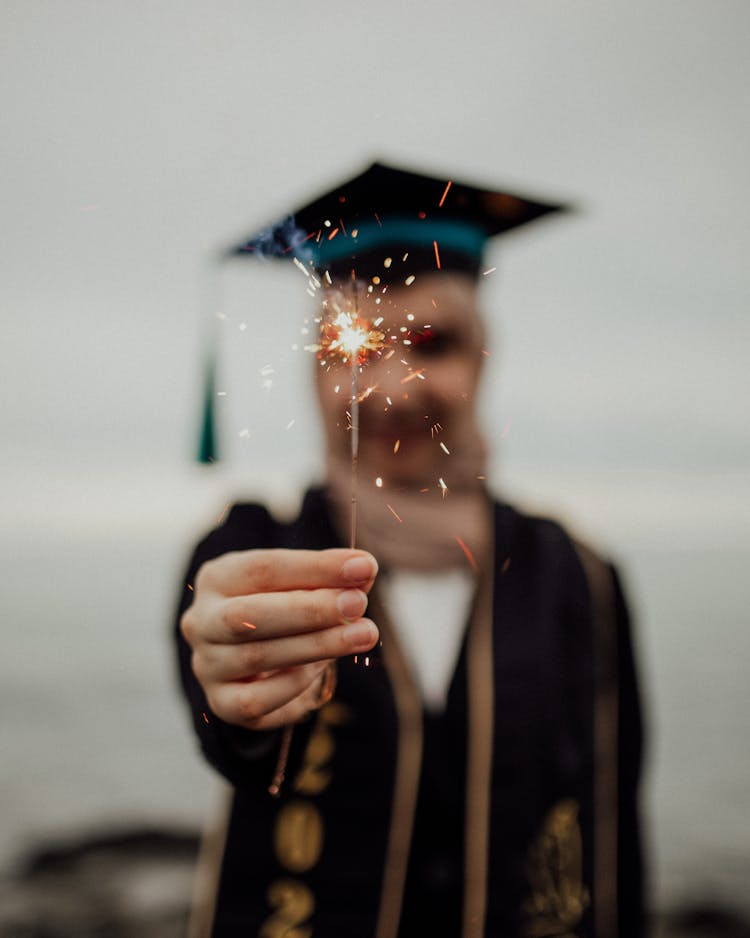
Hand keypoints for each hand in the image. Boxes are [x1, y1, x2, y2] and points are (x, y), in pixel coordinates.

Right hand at [180, 548, 378, 730]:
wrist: (252, 659)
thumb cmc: (281, 608)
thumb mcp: (300, 584)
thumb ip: (330, 578)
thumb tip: (363, 570)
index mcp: (217, 578)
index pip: (263, 568)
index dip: (315, 567)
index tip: (364, 566)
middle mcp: (200, 621)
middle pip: (248, 615)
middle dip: (310, 609)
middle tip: (358, 604)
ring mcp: (206, 665)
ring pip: (257, 657)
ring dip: (317, 645)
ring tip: (362, 634)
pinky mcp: (221, 703)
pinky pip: (258, 700)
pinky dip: (296, 683)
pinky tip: (324, 666)